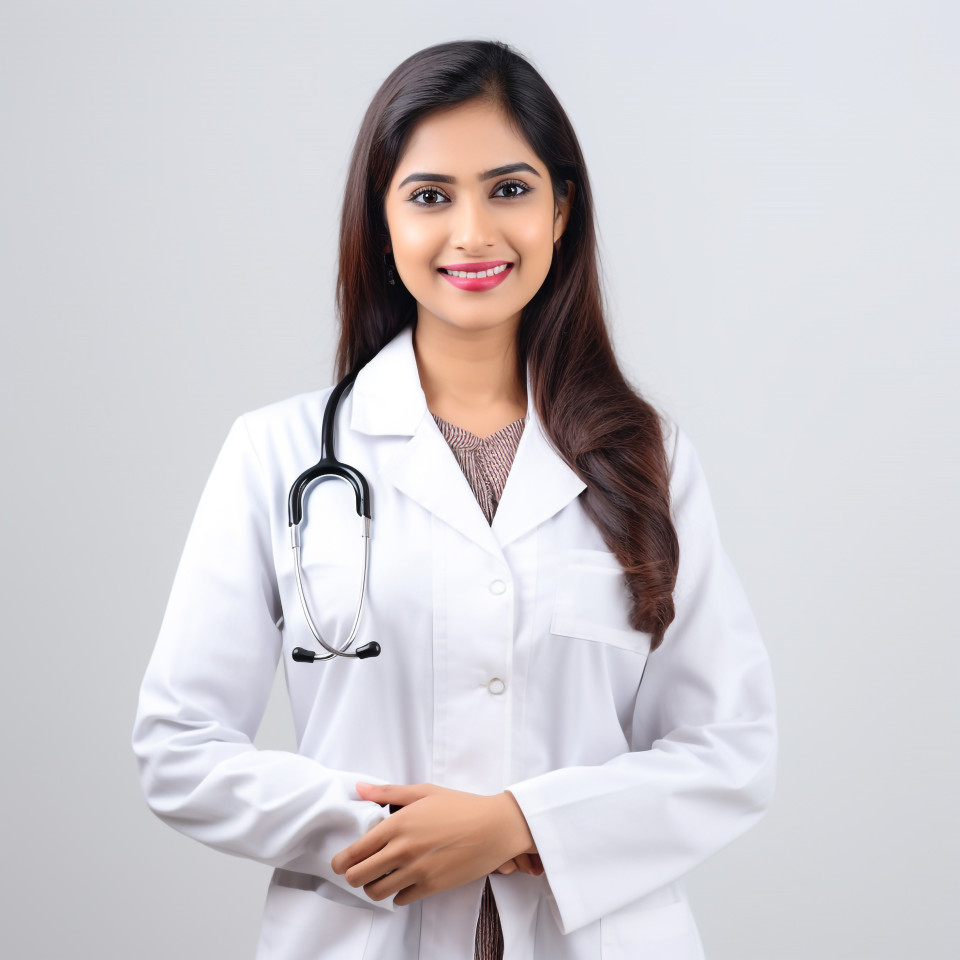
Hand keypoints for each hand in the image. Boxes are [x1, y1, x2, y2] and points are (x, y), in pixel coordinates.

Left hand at [331, 782, 537, 905]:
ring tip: (380, 878)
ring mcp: (416, 870)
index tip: (340, 863)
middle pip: (359, 877)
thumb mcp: (424, 791)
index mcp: (397, 824)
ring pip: (377, 892)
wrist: (494, 827)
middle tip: (357, 873)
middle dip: (353, 877)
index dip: (341, 861)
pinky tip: (403, 881)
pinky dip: (397, 894)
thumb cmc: (460, 806)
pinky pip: (401, 899)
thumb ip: (388, 792)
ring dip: (374, 887)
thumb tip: (360, 789)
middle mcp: (402, 849)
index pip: (355, 851)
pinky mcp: (431, 886)